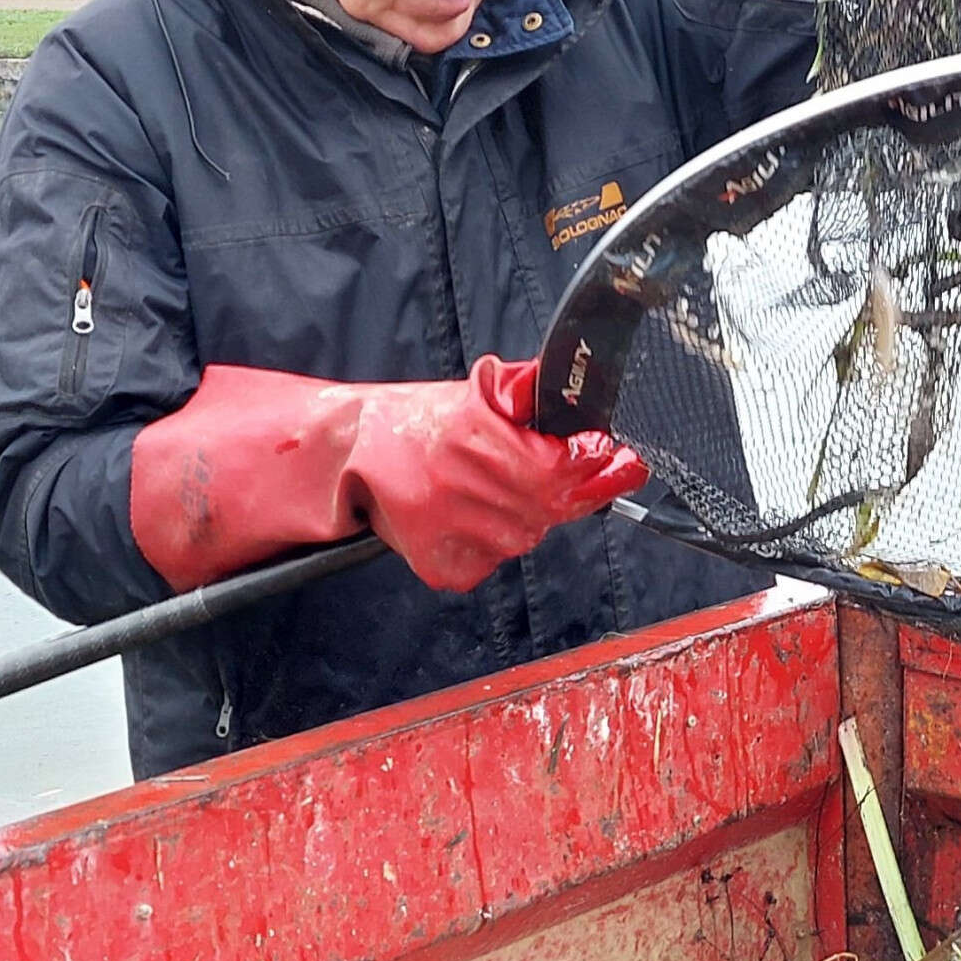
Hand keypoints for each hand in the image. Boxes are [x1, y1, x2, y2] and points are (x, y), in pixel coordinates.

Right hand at [128, 360, 643, 595]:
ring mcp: (451, 531)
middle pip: (551, 505)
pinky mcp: (442, 565)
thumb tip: (562, 396)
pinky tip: (467, 517)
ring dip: (523, 516)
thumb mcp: (470, 395)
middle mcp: (462, 486)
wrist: (342, 458)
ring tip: (490, 489)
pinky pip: (491, 561)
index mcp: (472, 437)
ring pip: (525, 536)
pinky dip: (489, 542)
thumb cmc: (412, 424)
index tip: (618, 457)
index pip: (557, 464)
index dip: (594, 464)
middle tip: (568, 470)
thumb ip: (520, 396)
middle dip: (565, 490)